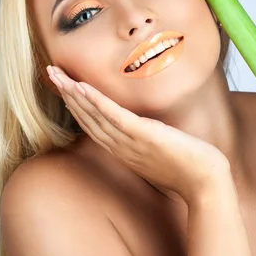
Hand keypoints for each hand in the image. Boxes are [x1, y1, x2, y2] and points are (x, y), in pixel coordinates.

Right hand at [47, 66, 230, 205]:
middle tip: (49, 72)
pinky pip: (114, 116)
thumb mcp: (157, 151)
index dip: (75, 103)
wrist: (206, 182)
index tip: (62, 86)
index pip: (91, 122)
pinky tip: (82, 87)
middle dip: (66, 93)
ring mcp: (129, 141)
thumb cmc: (186, 167)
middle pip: (86, 116)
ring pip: (94, 114)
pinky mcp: (143, 135)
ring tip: (57, 75)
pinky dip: (96, 101)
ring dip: (73, 93)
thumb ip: (143, 140)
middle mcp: (119, 145)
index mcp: (121, 148)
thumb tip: (141, 127)